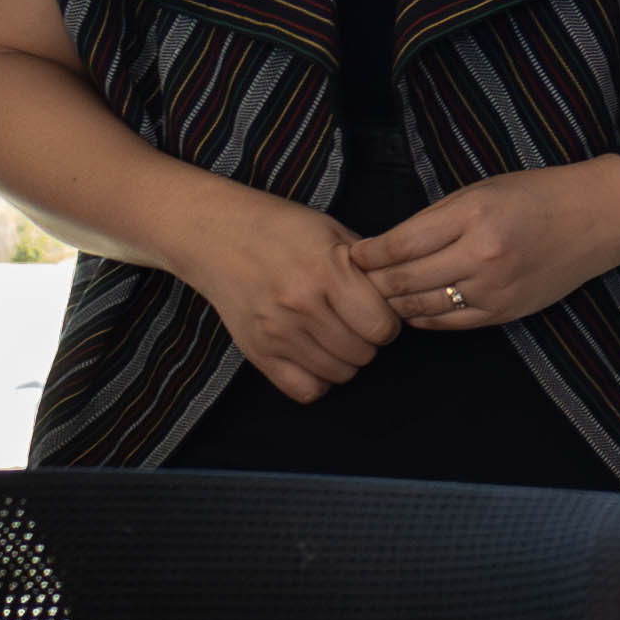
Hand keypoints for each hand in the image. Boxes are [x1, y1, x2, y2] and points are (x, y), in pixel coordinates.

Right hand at [175, 189, 403, 404]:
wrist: (216, 235)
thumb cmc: (280, 228)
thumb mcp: (333, 231)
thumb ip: (369, 265)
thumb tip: (402, 296)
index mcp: (326, 272)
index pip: (381, 327)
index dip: (388, 322)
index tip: (377, 311)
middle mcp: (301, 306)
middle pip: (363, 354)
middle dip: (368, 341)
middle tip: (354, 322)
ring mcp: (276, 333)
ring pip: (338, 374)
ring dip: (344, 359)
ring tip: (334, 334)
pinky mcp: (257, 352)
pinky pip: (304, 390)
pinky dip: (317, 379)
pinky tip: (315, 355)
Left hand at [348, 160, 619, 333]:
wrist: (596, 218)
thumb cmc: (536, 195)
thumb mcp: (481, 189)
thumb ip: (434, 218)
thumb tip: (385, 246)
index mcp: (473, 215)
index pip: (399, 244)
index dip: (368, 254)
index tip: (353, 255)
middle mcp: (481, 255)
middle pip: (404, 279)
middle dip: (373, 281)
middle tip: (355, 281)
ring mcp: (494, 289)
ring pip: (421, 306)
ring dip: (394, 302)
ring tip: (379, 295)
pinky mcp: (505, 312)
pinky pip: (448, 323)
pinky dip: (423, 318)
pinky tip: (413, 308)